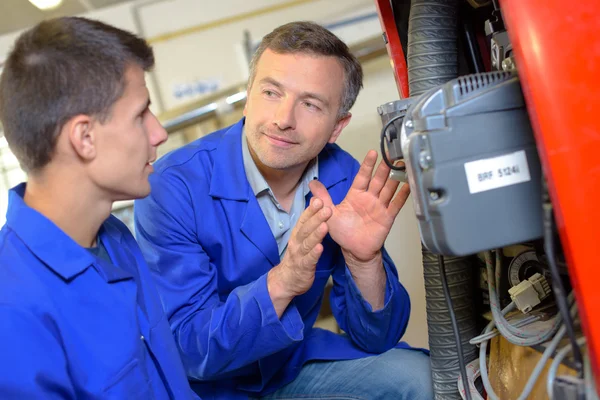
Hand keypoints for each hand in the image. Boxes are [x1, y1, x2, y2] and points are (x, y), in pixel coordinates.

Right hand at [267, 197, 330, 315]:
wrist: (286, 280)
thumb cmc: (298, 256)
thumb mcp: (302, 237)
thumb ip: (309, 221)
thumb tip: (315, 201)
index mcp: (297, 234)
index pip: (304, 219)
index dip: (311, 210)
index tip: (319, 199)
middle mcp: (296, 242)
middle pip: (306, 229)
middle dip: (316, 218)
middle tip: (327, 208)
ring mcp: (299, 255)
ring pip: (307, 243)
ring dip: (316, 234)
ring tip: (325, 226)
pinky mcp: (303, 268)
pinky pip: (309, 260)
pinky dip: (314, 254)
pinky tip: (320, 248)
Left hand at [309, 150, 409, 264]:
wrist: (354, 250)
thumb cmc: (342, 233)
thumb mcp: (329, 213)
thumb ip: (323, 198)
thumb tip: (312, 184)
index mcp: (355, 195)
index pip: (362, 176)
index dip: (368, 165)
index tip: (373, 153)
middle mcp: (369, 198)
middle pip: (378, 179)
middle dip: (385, 167)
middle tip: (391, 154)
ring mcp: (379, 206)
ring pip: (388, 188)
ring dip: (395, 177)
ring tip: (402, 165)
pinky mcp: (387, 217)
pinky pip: (396, 204)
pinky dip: (402, 195)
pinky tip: (408, 185)